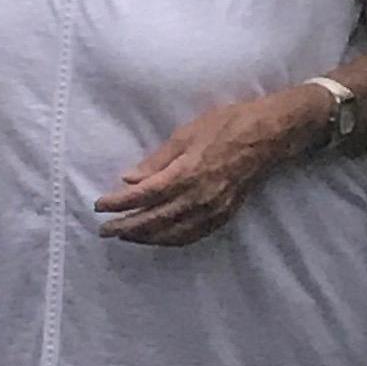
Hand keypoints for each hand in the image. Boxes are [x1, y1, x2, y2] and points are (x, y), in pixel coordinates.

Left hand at [94, 91, 319, 246]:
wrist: (268, 136)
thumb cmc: (226, 125)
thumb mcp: (185, 134)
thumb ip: (156, 161)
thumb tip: (128, 178)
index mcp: (187, 174)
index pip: (144, 195)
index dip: (119, 203)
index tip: (99, 205)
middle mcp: (199, 197)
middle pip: (154, 220)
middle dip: (126, 227)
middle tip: (104, 231)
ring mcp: (213, 210)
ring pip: (172, 233)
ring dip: (146, 238)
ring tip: (125, 236)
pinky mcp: (224, 215)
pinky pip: (192, 235)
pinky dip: (171, 240)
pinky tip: (159, 238)